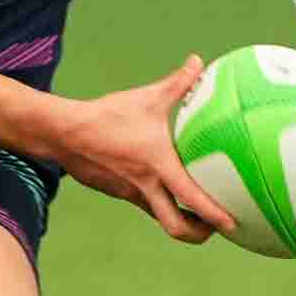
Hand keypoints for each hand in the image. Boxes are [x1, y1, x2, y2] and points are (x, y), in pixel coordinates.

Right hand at [50, 56, 234, 243]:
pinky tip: (164, 187)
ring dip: (181, 220)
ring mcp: (130, 193)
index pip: (191, 198)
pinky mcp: (118, 191)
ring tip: (199, 214)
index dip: (214, 216)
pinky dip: (161, 203)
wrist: (64, 133)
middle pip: (175, 227)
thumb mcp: (147, 98)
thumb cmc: (107, 116)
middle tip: (217, 228)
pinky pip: (145, 203)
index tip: (232, 225)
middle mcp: (145, 187)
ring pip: (160, 217)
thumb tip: (197, 61)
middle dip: (198, 234)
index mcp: (158, 166)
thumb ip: (177, 83)